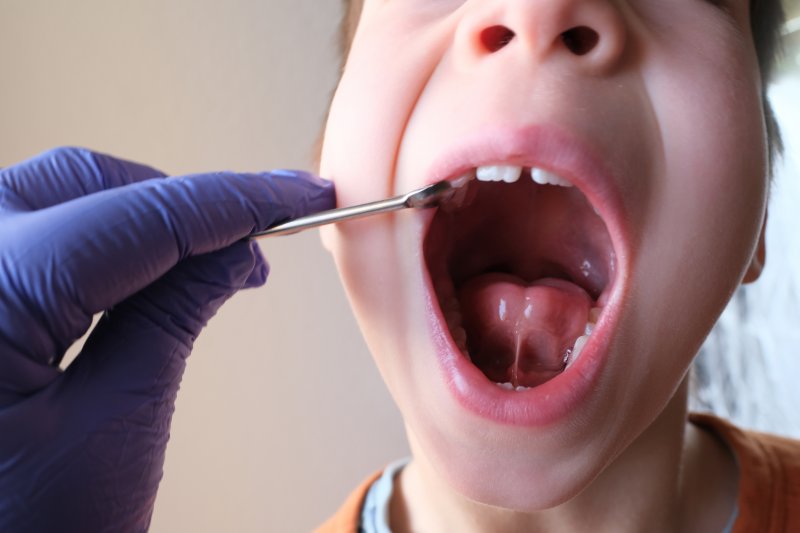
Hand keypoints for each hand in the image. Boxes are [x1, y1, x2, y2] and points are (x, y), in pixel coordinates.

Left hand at [0, 147, 334, 531]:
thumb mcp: (115, 423)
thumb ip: (174, 315)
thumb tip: (235, 249)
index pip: (138, 217)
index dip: (234, 202)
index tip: (295, 195)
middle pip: (84, 183)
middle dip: (181, 204)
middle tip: (255, 241)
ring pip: (55, 198)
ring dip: (139, 218)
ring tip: (207, 264)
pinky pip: (33, 237)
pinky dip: (97, 243)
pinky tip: (144, 271)